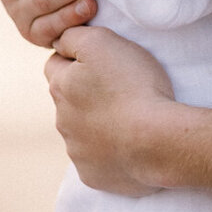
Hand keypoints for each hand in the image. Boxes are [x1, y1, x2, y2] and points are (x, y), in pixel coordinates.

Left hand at [46, 26, 185, 195]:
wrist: (157, 141)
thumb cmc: (133, 86)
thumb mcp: (102, 42)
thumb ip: (74, 36)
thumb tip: (60, 41)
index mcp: (60, 87)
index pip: (55, 65)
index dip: (76, 58)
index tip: (102, 60)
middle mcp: (62, 121)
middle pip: (68, 100)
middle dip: (86, 93)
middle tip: (119, 88)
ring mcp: (76, 151)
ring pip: (82, 131)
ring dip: (98, 123)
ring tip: (129, 117)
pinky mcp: (93, 175)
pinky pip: (97, 160)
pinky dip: (109, 151)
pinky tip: (130, 144)